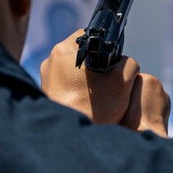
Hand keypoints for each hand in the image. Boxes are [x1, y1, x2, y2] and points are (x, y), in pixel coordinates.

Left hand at [39, 30, 169, 136]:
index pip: (87, 35)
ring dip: (84, 79)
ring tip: (96, 94)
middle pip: (79, 54)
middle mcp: (50, 62)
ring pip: (70, 71)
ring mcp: (45, 79)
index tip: (110, 58)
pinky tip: (85, 103)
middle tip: (106, 79)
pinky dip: (75, 91)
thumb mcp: (122, 81)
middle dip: (93, 64)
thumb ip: (128, 64)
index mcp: (64, 51)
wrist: (70, 137)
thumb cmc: (93, 107)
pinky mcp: (45, 94)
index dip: (102, 44)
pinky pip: (63, 86)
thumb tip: (123, 62)